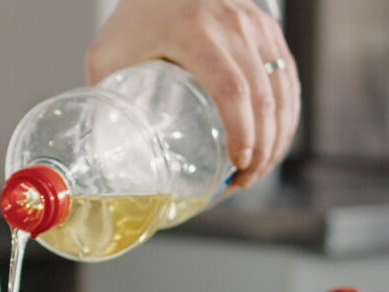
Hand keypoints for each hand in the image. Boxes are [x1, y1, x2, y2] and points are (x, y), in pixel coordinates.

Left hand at [87, 0, 300, 188]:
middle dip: (262, 146)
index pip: (231, 90)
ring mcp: (255, 24)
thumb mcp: (108, 53)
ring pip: (281, 88)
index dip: (241, 132)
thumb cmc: (133, 13)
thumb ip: (104, 97)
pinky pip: (286, 76)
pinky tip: (275, 138)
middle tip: (244, 179)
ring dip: (278, 134)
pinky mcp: (266, 28)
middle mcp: (233, 25)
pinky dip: (285, 111)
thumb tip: (102, 149)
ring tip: (258, 168)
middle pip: (263, 96)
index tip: (236, 163)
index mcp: (194, 32)